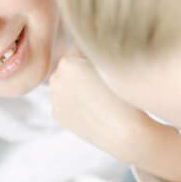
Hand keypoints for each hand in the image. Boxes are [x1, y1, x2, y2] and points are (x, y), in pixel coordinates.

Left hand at [50, 45, 180, 181]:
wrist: (126, 135)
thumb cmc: (125, 98)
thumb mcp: (112, 64)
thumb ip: (95, 50)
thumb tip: (87, 46)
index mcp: (67, 62)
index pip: (82, 46)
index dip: (98, 56)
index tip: (109, 69)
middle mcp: (55, 79)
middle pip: (71, 64)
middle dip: (84, 70)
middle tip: (104, 85)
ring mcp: (55, 99)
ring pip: (68, 83)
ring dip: (80, 85)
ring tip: (100, 98)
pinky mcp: (58, 115)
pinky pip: (67, 100)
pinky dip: (78, 102)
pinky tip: (93, 110)